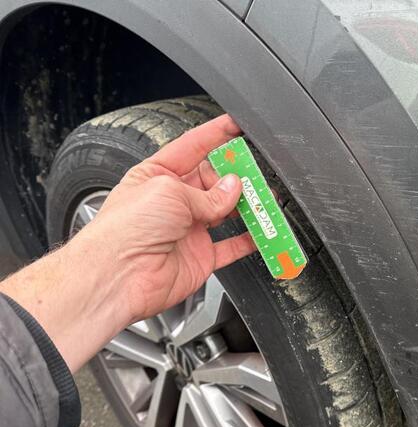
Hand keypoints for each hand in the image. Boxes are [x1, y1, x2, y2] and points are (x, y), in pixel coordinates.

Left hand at [0, 114, 255, 371]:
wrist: (119, 277)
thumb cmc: (125, 230)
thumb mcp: (169, 192)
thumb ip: (208, 192)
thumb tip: (232, 189)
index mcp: (158, 176)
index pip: (192, 147)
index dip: (215, 134)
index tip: (237, 125)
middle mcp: (174, 201)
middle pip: (215, 180)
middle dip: (237, 175)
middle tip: (256, 173)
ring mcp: (189, 229)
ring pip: (228, 212)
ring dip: (248, 206)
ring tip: (265, 200)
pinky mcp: (201, 256)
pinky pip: (232, 245)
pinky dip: (250, 240)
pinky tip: (262, 232)